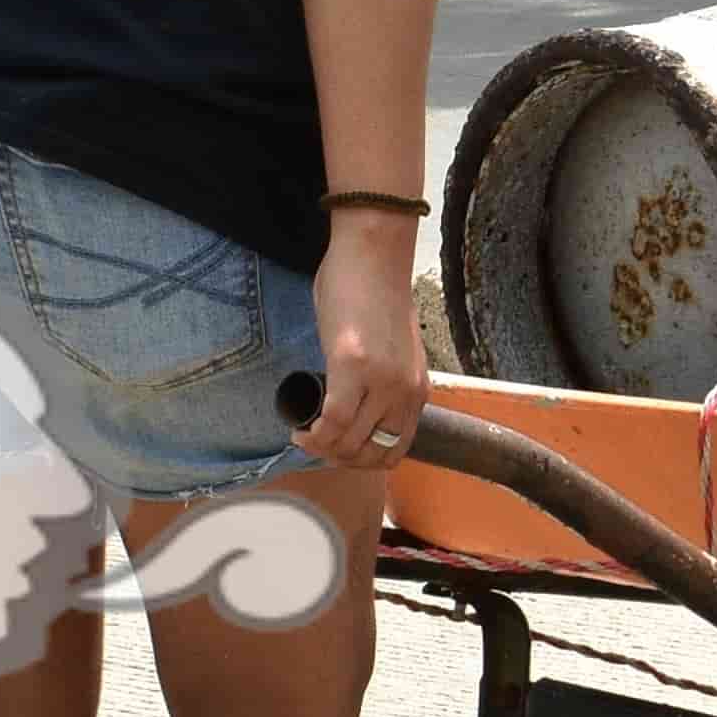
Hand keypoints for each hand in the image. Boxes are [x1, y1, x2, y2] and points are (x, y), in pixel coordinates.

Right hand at [298, 224, 428, 468]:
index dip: (362, 462)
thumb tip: (359, 402)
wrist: (373, 254)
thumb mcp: (394, 350)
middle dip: (337, 458)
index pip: (394, 451)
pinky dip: (314, 432)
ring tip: (304, 435)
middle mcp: (404, 391)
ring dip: (321, 448)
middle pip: (370, 454)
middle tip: (314, 444)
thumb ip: (384, 380)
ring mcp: (380, 380)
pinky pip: (333, 419)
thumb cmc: (376, 292)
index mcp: (416, 390)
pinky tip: (300, 427)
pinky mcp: (352, 365)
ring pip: (349, 442)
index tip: (337, 450)